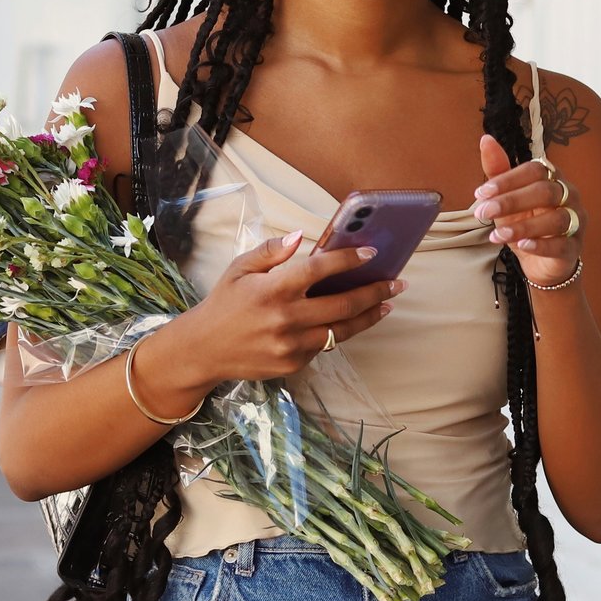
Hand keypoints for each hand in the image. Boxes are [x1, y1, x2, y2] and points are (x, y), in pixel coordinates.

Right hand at [140, 230, 401, 392]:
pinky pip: (323, 346)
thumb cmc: (223, 303)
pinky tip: (350, 321)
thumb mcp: (239, 269)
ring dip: (369, 316)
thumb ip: (271, 252)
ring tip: (386, 304)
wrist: (203, 350)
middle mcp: (286, 317)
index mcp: (273, 288)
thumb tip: (301, 237)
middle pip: (343, 304)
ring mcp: (291, 345)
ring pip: (342, 330)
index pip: (320, 269)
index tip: (371, 253)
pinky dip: (338, 332)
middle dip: (375, 292)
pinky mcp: (293, 364)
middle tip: (397, 283)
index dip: (349, 259)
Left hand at [473, 133, 581, 288]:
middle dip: (511, 201)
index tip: (481, 192)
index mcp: (553, 178)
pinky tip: (522, 247)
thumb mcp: (506, 197)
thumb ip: (498, 170)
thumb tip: (485, 139)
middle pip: (545, 191)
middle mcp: (570, 195)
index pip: (534, 170)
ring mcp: (576, 221)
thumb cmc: (525, 221)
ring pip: (555, 219)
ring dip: (523, 227)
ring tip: (497, 235)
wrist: (540, 261)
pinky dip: (541, 245)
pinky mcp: (574, 247)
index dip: (508, 179)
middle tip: (483, 212)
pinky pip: (561, 244)